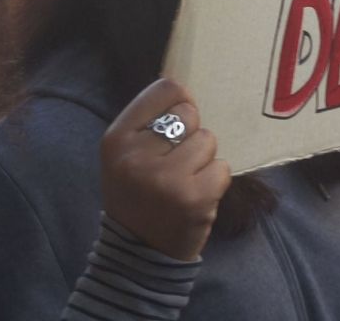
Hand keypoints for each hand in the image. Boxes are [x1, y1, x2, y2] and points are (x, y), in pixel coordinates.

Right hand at [101, 78, 232, 261]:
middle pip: (190, 114)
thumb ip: (151, 120)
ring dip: (204, 160)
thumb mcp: (127, 154)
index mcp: (117, 139)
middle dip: (190, 136)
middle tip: (175, 165)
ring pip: (208, 140)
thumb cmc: (138, 194)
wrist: (138, 253)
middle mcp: (136, 156)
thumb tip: (186, 88)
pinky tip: (196, 197)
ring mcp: (165, 178)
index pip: (165, 88)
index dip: (180, 102)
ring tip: (184, 182)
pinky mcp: (193, 198)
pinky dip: (215, 181)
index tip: (177, 123)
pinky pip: (222, 167)